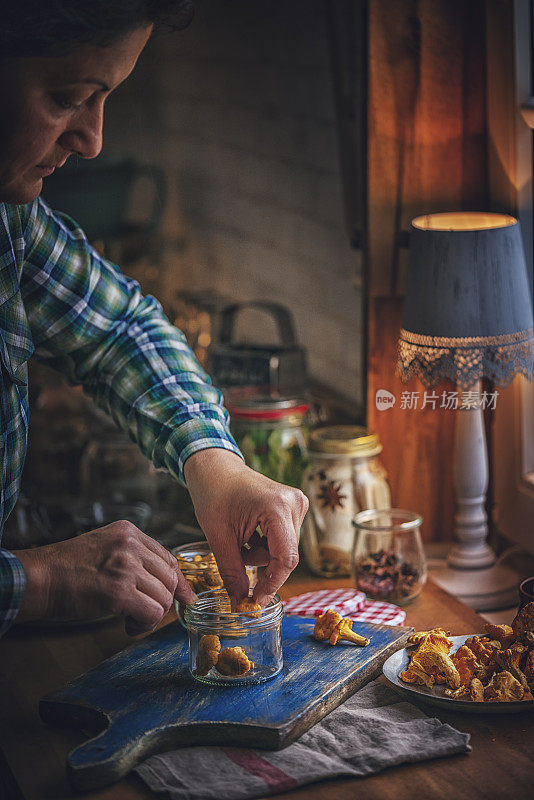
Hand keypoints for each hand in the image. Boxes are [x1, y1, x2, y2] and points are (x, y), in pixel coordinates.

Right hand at [14, 521, 195, 633]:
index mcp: (128, 531)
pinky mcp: (118, 591)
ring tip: (130, 619)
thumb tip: (168, 582)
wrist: (38, 578)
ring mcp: (125, 566)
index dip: (177, 583)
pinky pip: (152, 613)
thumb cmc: (67, 569)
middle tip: (143, 613)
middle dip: (162, 601)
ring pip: (164, 598)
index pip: (168, 558)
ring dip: (151, 616)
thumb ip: (134, 558)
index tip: (185, 599)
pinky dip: (144, 625)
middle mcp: (130, 545)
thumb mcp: (105, 548)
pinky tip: (127, 625)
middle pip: (170, 578)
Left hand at [184, 449, 307, 605]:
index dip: (272, 584)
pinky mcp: (294, 506)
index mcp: (276, 507)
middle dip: (260, 564)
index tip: (255, 602)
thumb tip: (241, 604)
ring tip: (239, 539)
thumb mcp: (219, 538)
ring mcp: (296, 503)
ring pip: (283, 550)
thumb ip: (232, 573)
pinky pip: (283, 539)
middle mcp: (294, 504)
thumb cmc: (214, 495)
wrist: (216, 469)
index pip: (285, 559)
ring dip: (260, 554)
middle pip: (285, 555)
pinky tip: (249, 532)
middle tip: (236, 558)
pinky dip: (265, 544)